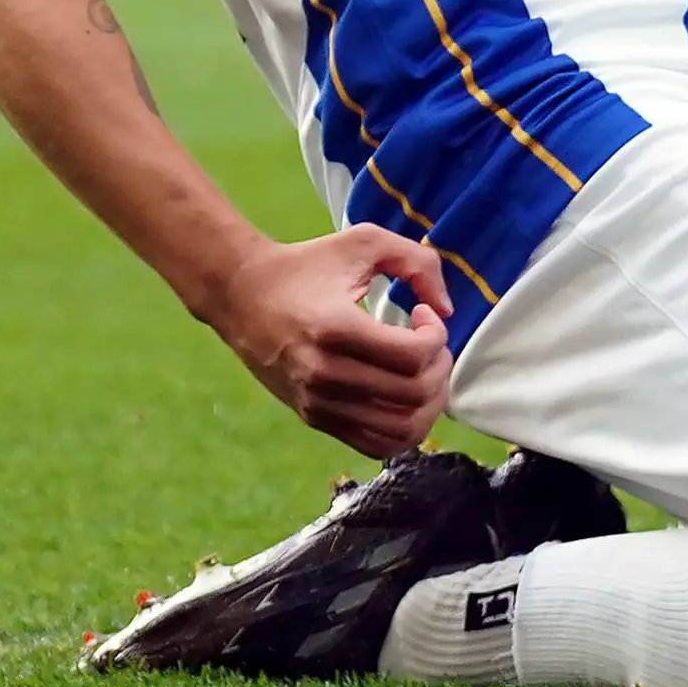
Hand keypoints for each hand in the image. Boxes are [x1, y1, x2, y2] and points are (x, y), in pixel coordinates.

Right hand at [206, 225, 454, 457]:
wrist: (240, 294)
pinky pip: (375, 445)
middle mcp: (326, 374)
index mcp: (336, 329)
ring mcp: (319, 403)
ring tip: (423, 372)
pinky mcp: (315, 419)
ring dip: (429, 403)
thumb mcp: (363, 241)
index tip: (423, 314)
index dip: (437, 335)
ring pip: (401, 430)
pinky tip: (404, 397)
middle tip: (431, 343)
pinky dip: (404, 429)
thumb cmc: (306, 264)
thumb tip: (447, 309)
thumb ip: (417, 261)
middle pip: (413, 394)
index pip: (413, 356)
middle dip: (440, 367)